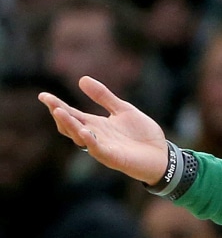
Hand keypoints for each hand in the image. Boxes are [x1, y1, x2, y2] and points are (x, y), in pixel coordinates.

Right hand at [39, 77, 167, 183]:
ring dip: (70, 125)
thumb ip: (104, 96)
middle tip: (50, 102)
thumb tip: (81, 79)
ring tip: (60, 112)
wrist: (163, 155)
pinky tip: (86, 131)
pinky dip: (91, 141)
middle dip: (59, 114)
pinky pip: (98, 150)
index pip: (72, 114)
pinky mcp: (114, 158)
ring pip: (80, 137)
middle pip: (71, 125)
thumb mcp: (123, 109)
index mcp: (96, 124)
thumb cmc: (142, 134)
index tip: (43, 95)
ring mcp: (103, 148)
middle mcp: (95, 136)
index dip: (57, 105)